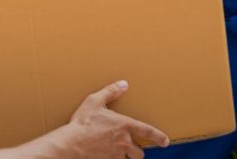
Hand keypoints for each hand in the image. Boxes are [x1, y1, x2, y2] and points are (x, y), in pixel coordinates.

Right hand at [49, 81, 168, 157]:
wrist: (71, 143)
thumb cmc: (82, 122)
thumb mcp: (95, 101)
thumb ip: (110, 92)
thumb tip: (123, 84)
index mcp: (124, 125)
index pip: (148, 132)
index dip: (159, 137)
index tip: (165, 141)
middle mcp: (124, 142)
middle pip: (139, 152)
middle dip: (136, 151)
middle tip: (130, 148)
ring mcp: (116, 155)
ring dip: (126, 158)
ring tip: (119, 153)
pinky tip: (106, 156)